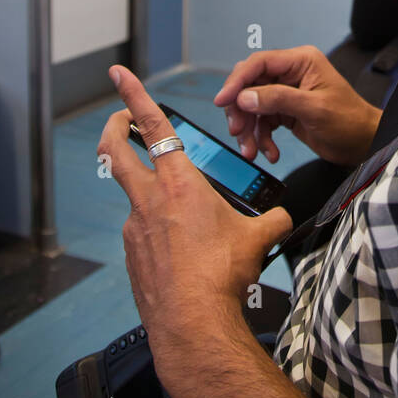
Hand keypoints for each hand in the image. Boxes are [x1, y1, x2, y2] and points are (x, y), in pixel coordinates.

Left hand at [99, 65, 292, 397]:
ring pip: (134, 197)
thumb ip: (272, 219)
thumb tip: (282, 217)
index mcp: (180, 183)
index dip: (133, 95)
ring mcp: (135, 229)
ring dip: (149, 192)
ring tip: (183, 213)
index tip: (119, 73)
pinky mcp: (133, 257)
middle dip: (114, 129)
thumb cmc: (222, 275)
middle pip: (115, 152)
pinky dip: (157, 231)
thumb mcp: (258, 238)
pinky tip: (181, 250)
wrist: (195, 324)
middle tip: (120, 121)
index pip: (154, 125)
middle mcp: (149, 200)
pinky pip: (142, 232)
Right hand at [214, 46, 381, 166]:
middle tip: (238, 132)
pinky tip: (269, 153)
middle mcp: (291, 73)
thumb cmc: (348, 122)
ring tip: (252, 151)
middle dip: (241, 110)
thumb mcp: (314, 109)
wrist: (363, 144)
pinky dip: (261, 138)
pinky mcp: (286, 111)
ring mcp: (287, 92)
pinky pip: (263, 121)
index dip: (237, 81)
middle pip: (250, 85)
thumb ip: (278, 100)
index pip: (258, 63)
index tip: (222, 101)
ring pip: (253, 106)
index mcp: (300, 61)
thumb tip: (244, 97)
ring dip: (249, 130)